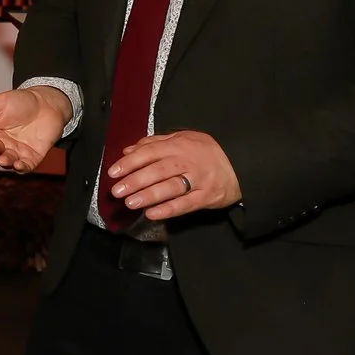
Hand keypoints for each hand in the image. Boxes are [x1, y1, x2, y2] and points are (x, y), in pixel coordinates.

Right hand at [0, 85, 68, 174]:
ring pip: (6, 160)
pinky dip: (21, 168)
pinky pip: (25, 166)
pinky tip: (18, 164)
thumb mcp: (0, 101)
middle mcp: (1, 142)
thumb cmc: (23, 101)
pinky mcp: (31, 157)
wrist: (48, 104)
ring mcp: (16, 151)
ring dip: (3, 161)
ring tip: (3, 159)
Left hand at [104, 130, 241, 219]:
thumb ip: (155, 144)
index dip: (130, 162)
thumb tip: (129, 150)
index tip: (114, 172)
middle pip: (158, 171)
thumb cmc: (207, 152)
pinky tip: (152, 214)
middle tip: (117, 191)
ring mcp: (198, 180)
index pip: (150, 152)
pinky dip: (168, 210)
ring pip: (170, 188)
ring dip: (148, 196)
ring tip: (130, 203)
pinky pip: (185, 204)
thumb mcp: (183, 140)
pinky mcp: (206, 197)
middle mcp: (188, 162)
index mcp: (180, 145)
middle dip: (135, 181)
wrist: (241, 164)